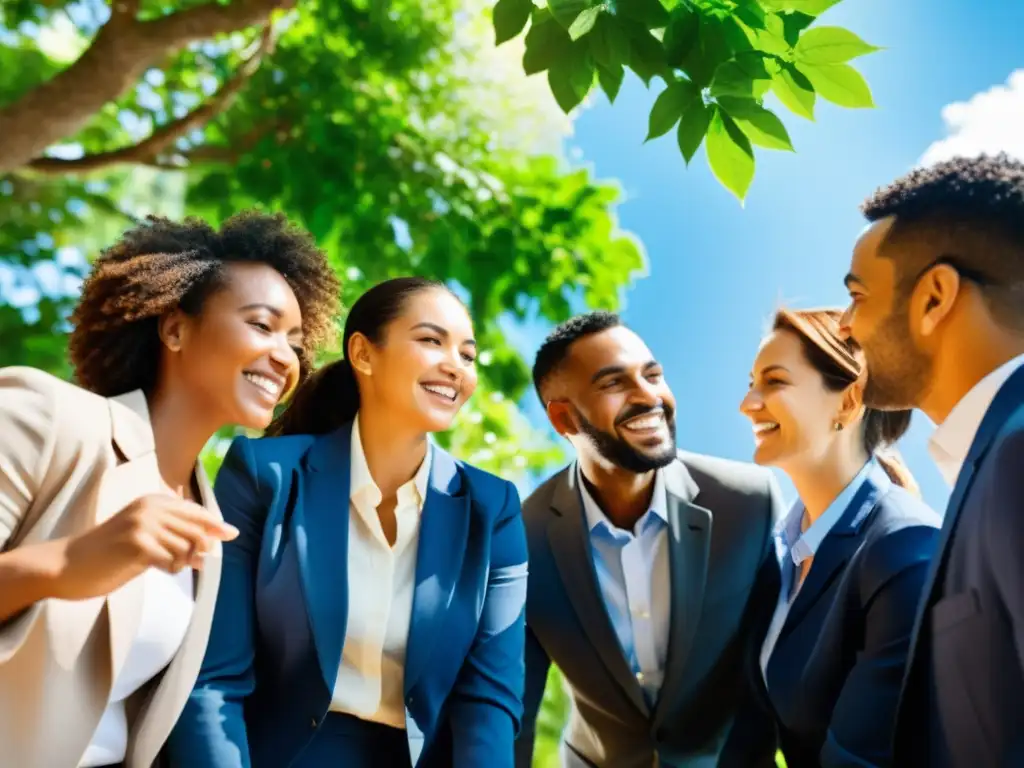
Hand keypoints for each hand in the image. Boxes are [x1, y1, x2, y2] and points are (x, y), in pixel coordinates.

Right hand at [50, 494, 238, 600]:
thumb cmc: (108, 555)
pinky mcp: (138, 543)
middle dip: (201, 548)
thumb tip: (209, 552)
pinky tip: (161, 569)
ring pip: (187, 546)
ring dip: (184, 561)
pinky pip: (172, 560)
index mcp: (153, 501)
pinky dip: (172, 568)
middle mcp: (150, 507)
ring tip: (167, 566)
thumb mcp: (145, 540)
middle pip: (196, 529)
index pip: (195, 511)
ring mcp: (143, 524)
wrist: (67, 565)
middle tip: (193, 562)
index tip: (232, 534)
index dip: (215, 524)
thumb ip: (175, 540)